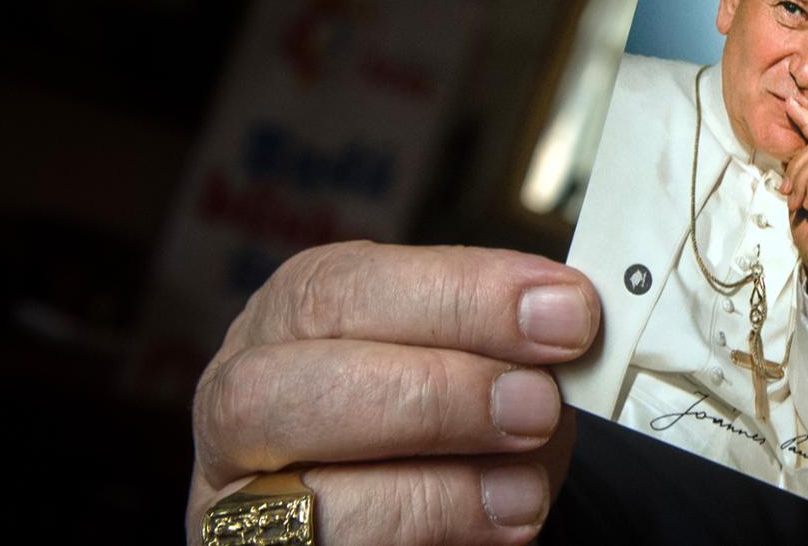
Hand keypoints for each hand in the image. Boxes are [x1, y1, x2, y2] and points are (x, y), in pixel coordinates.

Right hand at [188, 241, 599, 544]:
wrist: (434, 522)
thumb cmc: (452, 429)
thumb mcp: (473, 363)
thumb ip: (503, 345)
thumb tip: (567, 322)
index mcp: (291, 321)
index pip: (342, 286)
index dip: (459, 295)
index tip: (567, 311)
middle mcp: (240, 405)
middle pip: (286, 387)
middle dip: (433, 392)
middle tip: (537, 405)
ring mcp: (241, 504)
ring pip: (301, 496)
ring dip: (433, 492)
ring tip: (524, 492)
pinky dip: (423, 541)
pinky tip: (494, 533)